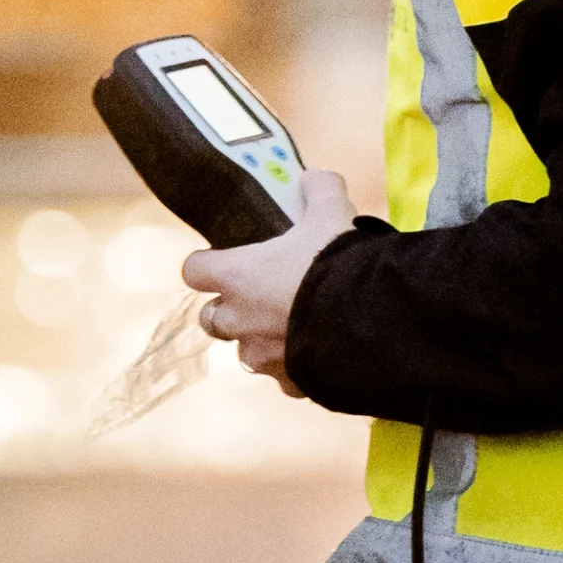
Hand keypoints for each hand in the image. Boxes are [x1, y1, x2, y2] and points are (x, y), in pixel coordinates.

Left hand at [180, 169, 357, 397]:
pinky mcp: (290, 382)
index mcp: (236, 276)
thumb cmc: (335, 262)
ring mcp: (262, 356)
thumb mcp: (331, 213)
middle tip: (259, 297)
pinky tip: (321, 352)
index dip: (206, 265)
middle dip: (229, 310)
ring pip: (247, 353)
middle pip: (211, 318)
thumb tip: (315, 179)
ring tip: (294, 327)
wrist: (368, 321)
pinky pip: (284, 378)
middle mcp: (239, 320)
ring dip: (262, 341)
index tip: (222, 261)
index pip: (193, 271)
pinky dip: (296, 368)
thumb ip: (319, 191)